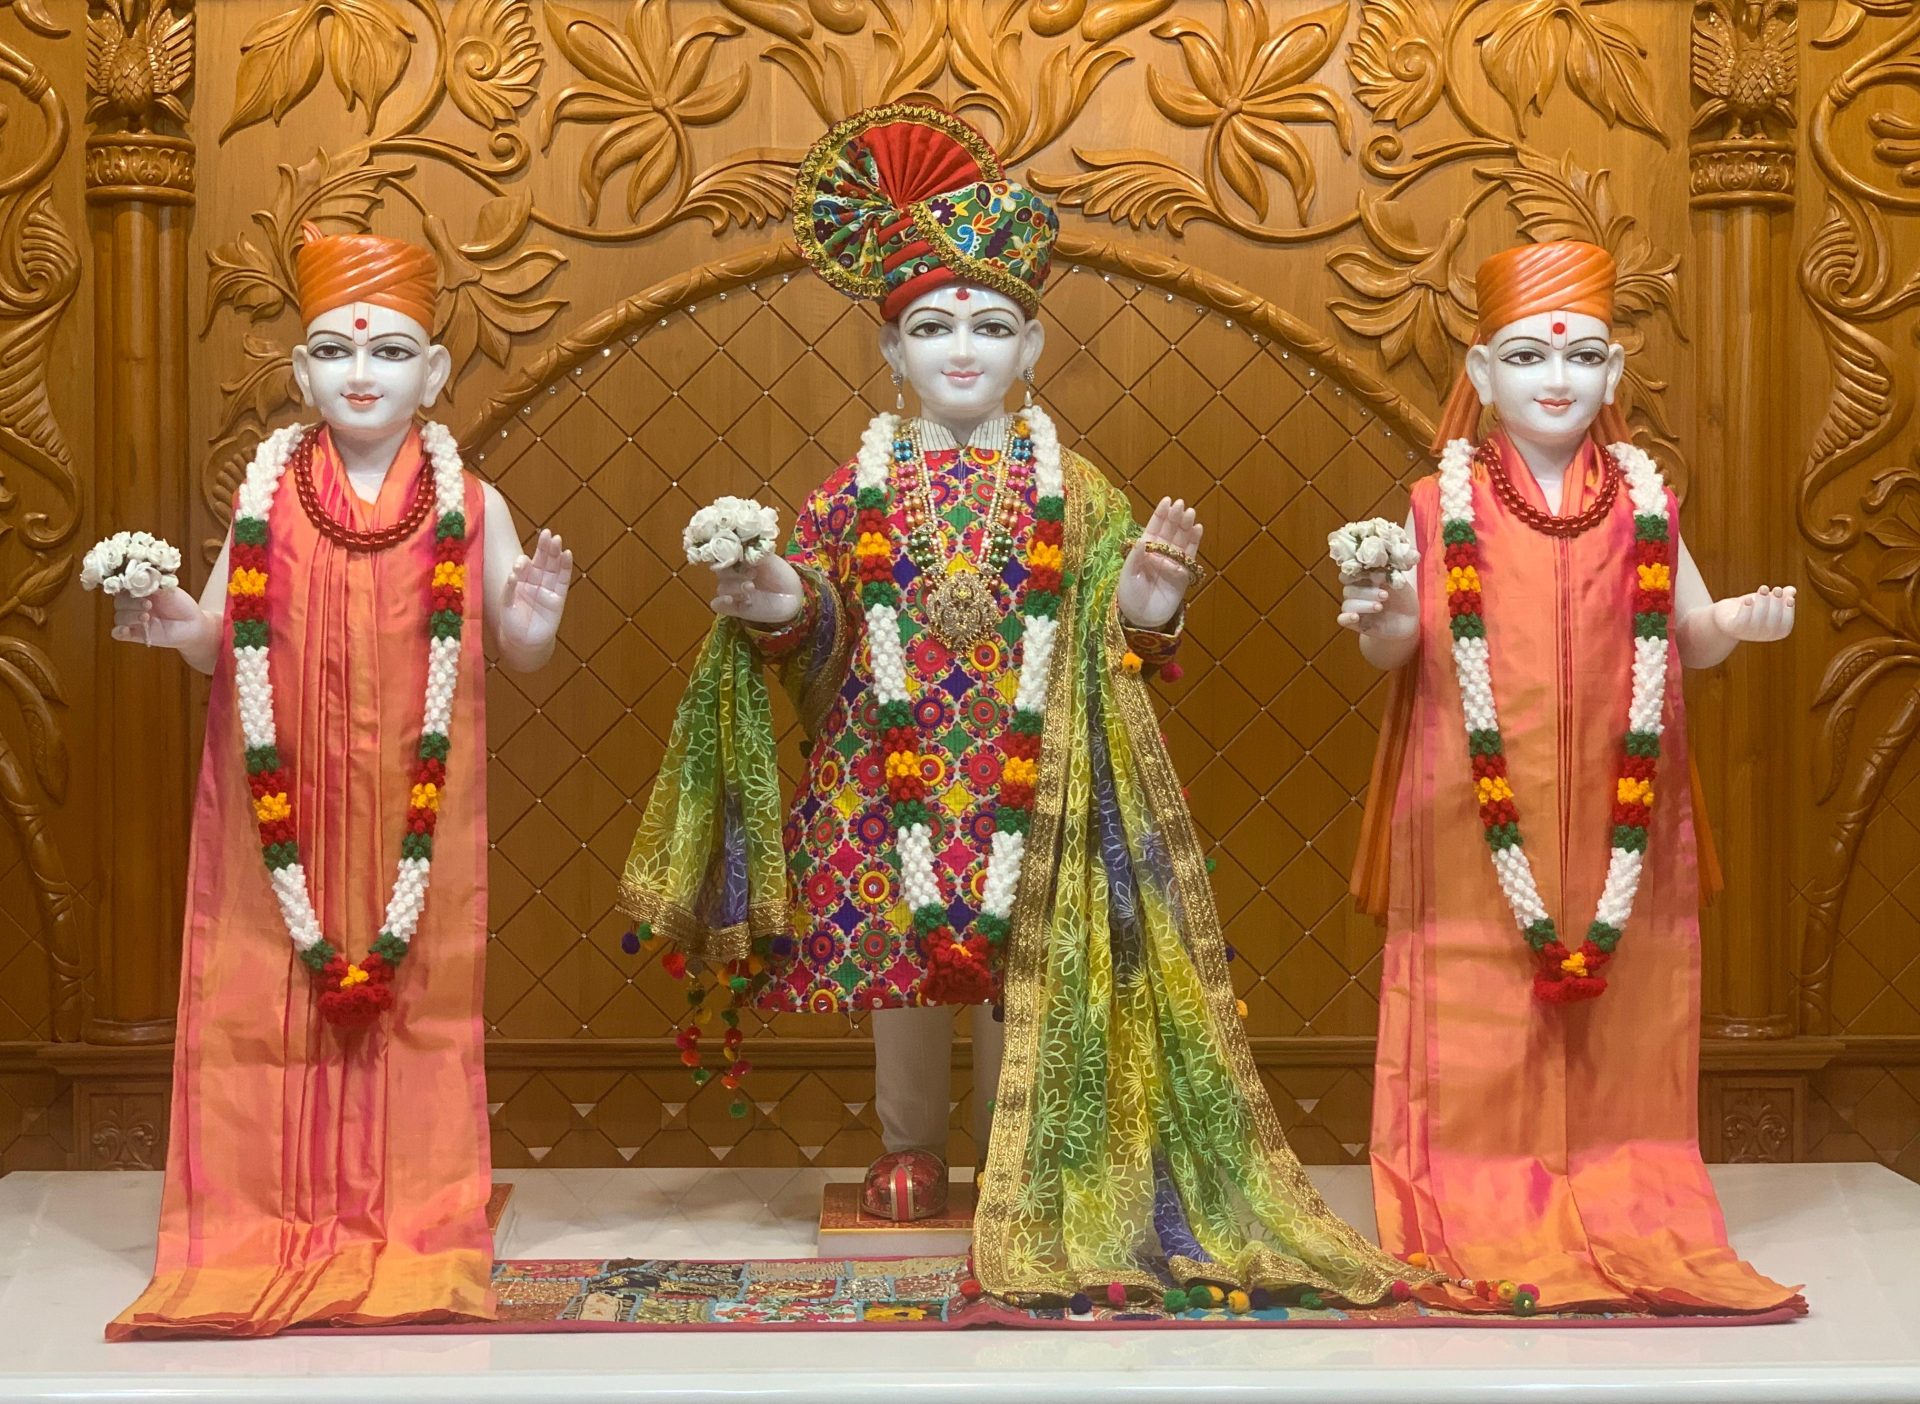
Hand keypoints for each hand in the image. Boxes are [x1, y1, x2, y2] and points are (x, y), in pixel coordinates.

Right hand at [110, 585, 206, 650]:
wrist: (193, 624)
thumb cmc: (181, 604)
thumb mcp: (168, 590)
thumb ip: (152, 583)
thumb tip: (139, 575)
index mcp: (139, 590)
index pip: (123, 586)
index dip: (125, 586)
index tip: (134, 586)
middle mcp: (133, 604)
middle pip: (119, 602)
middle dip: (131, 603)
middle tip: (148, 605)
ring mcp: (134, 619)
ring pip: (119, 617)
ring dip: (129, 616)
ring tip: (146, 616)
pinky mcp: (135, 634)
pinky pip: (118, 633)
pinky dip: (119, 631)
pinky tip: (127, 630)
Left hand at [498, 529, 572, 653]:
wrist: (524, 644)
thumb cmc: (511, 624)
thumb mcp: (506, 604)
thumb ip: (510, 589)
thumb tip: (513, 573)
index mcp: (521, 581)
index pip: (525, 565)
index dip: (524, 561)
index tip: (522, 561)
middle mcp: (535, 582)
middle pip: (542, 561)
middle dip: (544, 548)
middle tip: (547, 534)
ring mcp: (548, 589)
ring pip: (553, 568)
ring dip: (555, 553)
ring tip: (557, 540)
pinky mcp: (558, 598)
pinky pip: (563, 580)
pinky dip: (566, 568)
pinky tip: (567, 555)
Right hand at [709, 551, 803, 624]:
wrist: (792, 597)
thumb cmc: (781, 575)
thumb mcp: (770, 559)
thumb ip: (754, 552)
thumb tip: (740, 545)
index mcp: (739, 560)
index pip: (723, 555)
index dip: (730, 555)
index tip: (743, 558)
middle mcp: (733, 575)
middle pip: (720, 572)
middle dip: (735, 573)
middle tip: (752, 574)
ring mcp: (732, 591)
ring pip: (722, 588)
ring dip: (735, 588)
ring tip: (751, 588)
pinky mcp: (733, 607)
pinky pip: (718, 604)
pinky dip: (722, 602)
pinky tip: (732, 600)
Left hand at [1118, 498, 1202, 629]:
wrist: (1143, 617)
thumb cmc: (1130, 595)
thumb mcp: (1128, 576)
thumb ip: (1135, 559)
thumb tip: (1142, 541)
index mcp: (1145, 550)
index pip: (1154, 527)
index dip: (1161, 514)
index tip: (1167, 501)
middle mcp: (1160, 552)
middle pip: (1170, 530)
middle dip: (1175, 517)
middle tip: (1181, 505)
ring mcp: (1173, 561)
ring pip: (1181, 539)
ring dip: (1186, 526)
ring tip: (1190, 513)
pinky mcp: (1184, 573)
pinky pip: (1189, 555)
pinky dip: (1194, 541)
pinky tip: (1197, 528)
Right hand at [1337, 575, 1417, 640]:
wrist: (1409, 621)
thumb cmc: (1404, 599)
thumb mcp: (1401, 585)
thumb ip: (1390, 577)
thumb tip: (1376, 573)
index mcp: (1365, 579)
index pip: (1350, 572)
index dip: (1355, 573)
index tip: (1369, 574)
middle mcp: (1357, 592)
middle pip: (1348, 589)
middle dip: (1366, 592)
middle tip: (1385, 595)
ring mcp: (1356, 608)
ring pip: (1347, 604)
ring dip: (1363, 605)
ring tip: (1380, 607)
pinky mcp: (1355, 623)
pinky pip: (1342, 619)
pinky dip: (1347, 617)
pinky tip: (1356, 617)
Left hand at [1710, 585, 1794, 642]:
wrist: (1726, 615)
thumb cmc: (1751, 608)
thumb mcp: (1768, 601)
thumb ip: (1781, 596)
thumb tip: (1792, 590)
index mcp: (1777, 632)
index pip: (1786, 623)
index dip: (1789, 611)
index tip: (1789, 597)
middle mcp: (1763, 635)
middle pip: (1773, 619)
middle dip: (1776, 602)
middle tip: (1776, 589)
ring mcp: (1748, 633)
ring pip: (1759, 618)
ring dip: (1762, 601)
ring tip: (1763, 588)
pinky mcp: (1734, 627)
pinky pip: (1742, 620)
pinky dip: (1746, 608)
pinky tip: (1748, 600)